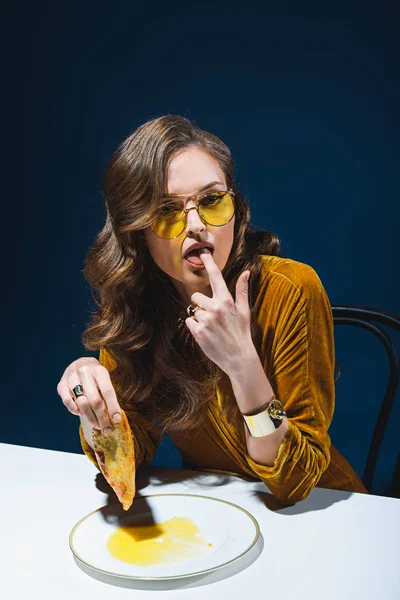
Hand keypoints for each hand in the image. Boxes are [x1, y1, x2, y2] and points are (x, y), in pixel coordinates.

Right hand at [57, 357, 121, 432]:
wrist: (79, 363)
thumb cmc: (96, 376)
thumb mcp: (104, 380)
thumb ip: (107, 395)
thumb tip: (114, 418)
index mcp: (99, 370)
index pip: (107, 391)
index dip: (113, 407)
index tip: (117, 420)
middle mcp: (85, 372)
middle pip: (95, 400)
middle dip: (102, 417)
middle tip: (107, 429)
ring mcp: (71, 377)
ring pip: (82, 403)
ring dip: (90, 417)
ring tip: (97, 425)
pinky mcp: (61, 384)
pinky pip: (68, 402)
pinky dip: (75, 410)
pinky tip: (81, 413)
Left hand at [185, 249, 252, 374]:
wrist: (239, 358)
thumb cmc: (242, 333)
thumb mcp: (244, 311)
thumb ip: (242, 291)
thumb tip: (246, 272)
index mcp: (227, 301)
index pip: (216, 277)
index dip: (208, 262)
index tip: (202, 252)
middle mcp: (215, 308)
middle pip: (196, 297)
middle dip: (201, 305)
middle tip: (213, 318)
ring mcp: (206, 320)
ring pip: (192, 311)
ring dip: (199, 318)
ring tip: (212, 328)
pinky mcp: (198, 332)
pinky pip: (189, 322)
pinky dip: (194, 328)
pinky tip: (206, 334)